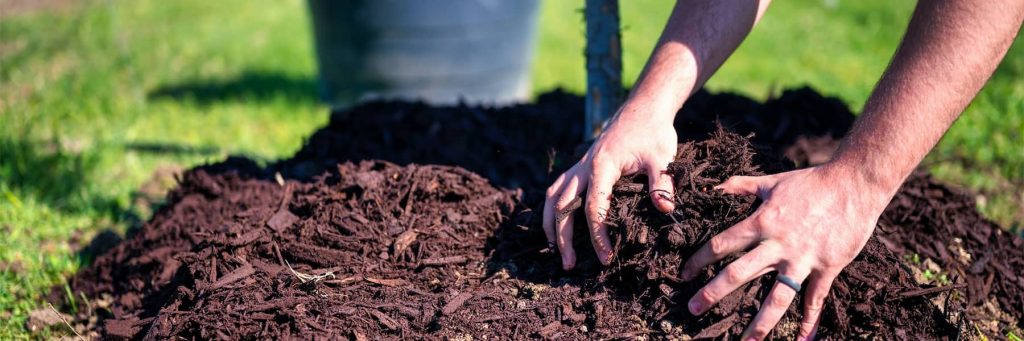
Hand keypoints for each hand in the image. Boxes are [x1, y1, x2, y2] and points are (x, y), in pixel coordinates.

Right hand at [543, 107, 677, 269]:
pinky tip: (556, 224)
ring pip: (553, 196)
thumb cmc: (654, 132)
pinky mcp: (581, 166)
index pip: (593, 207)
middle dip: (563, 237)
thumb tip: (665, 209)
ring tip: (554, 250)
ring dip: (550, 224)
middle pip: (563, 206)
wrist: (643, 107)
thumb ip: (662, 183)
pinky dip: (552, 208)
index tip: (605, 257)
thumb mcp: (662, 157)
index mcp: (602, 166)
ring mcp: (580, 165)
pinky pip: (558, 188)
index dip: (597, 235)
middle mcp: (584, 166)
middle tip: (569, 265)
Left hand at [681, 165, 892, 339]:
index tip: (685, 274)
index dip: (699, 260)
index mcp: (761, 222)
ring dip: (760, 323)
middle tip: (693, 310)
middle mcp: (778, 245)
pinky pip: (815, 300)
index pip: (721, 245)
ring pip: (776, 298)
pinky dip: (809, 323)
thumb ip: (741, 185)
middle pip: (738, 274)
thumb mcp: (772, 181)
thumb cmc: (812, 181)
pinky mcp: (827, 268)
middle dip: (713, 293)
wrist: (854, 184)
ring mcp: (803, 260)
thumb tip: (715, 186)